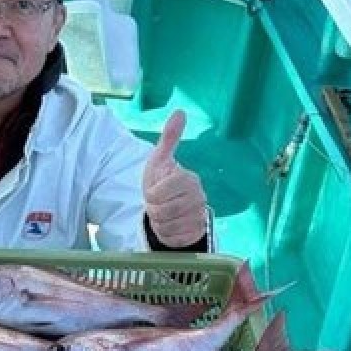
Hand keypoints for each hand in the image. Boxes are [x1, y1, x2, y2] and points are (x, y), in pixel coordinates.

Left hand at [143, 110, 207, 247]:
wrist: (169, 208)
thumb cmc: (162, 181)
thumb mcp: (160, 160)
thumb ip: (169, 138)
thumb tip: (179, 112)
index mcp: (189, 179)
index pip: (161, 192)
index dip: (152, 194)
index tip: (154, 191)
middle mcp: (198, 197)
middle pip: (162, 210)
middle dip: (154, 208)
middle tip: (157, 204)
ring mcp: (198, 216)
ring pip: (167, 225)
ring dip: (158, 221)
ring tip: (163, 213)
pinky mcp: (196, 233)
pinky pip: (173, 238)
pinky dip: (166, 234)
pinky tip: (169, 225)